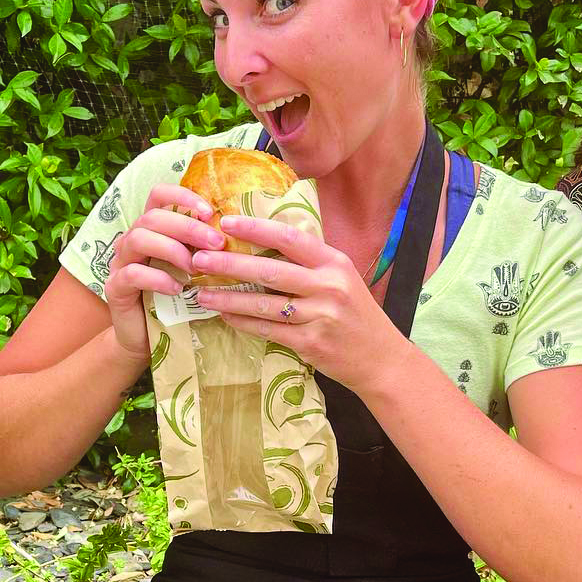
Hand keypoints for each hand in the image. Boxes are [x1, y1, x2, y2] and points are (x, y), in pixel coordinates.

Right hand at [103, 183, 224, 360]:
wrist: (145, 338)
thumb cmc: (174, 301)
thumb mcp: (191, 270)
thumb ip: (203, 250)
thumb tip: (238, 235)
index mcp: (151, 230)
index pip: (158, 195)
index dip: (182, 196)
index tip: (209, 212)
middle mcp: (131, 240)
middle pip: (152, 217)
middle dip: (188, 227)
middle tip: (216, 244)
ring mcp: (120, 263)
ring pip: (138, 239)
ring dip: (172, 250)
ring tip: (195, 269)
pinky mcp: (114, 287)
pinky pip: (132, 274)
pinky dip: (157, 278)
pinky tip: (177, 289)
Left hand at [189, 214, 404, 390]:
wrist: (382, 360)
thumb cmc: (357, 315)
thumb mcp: (342, 278)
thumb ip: (311, 262)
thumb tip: (268, 241)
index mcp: (334, 263)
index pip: (290, 237)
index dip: (255, 227)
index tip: (225, 221)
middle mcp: (329, 287)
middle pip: (270, 270)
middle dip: (230, 263)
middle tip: (198, 258)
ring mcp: (320, 316)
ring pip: (264, 304)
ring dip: (229, 297)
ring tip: (202, 293)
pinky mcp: (311, 343)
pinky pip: (268, 330)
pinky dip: (243, 322)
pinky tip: (225, 315)